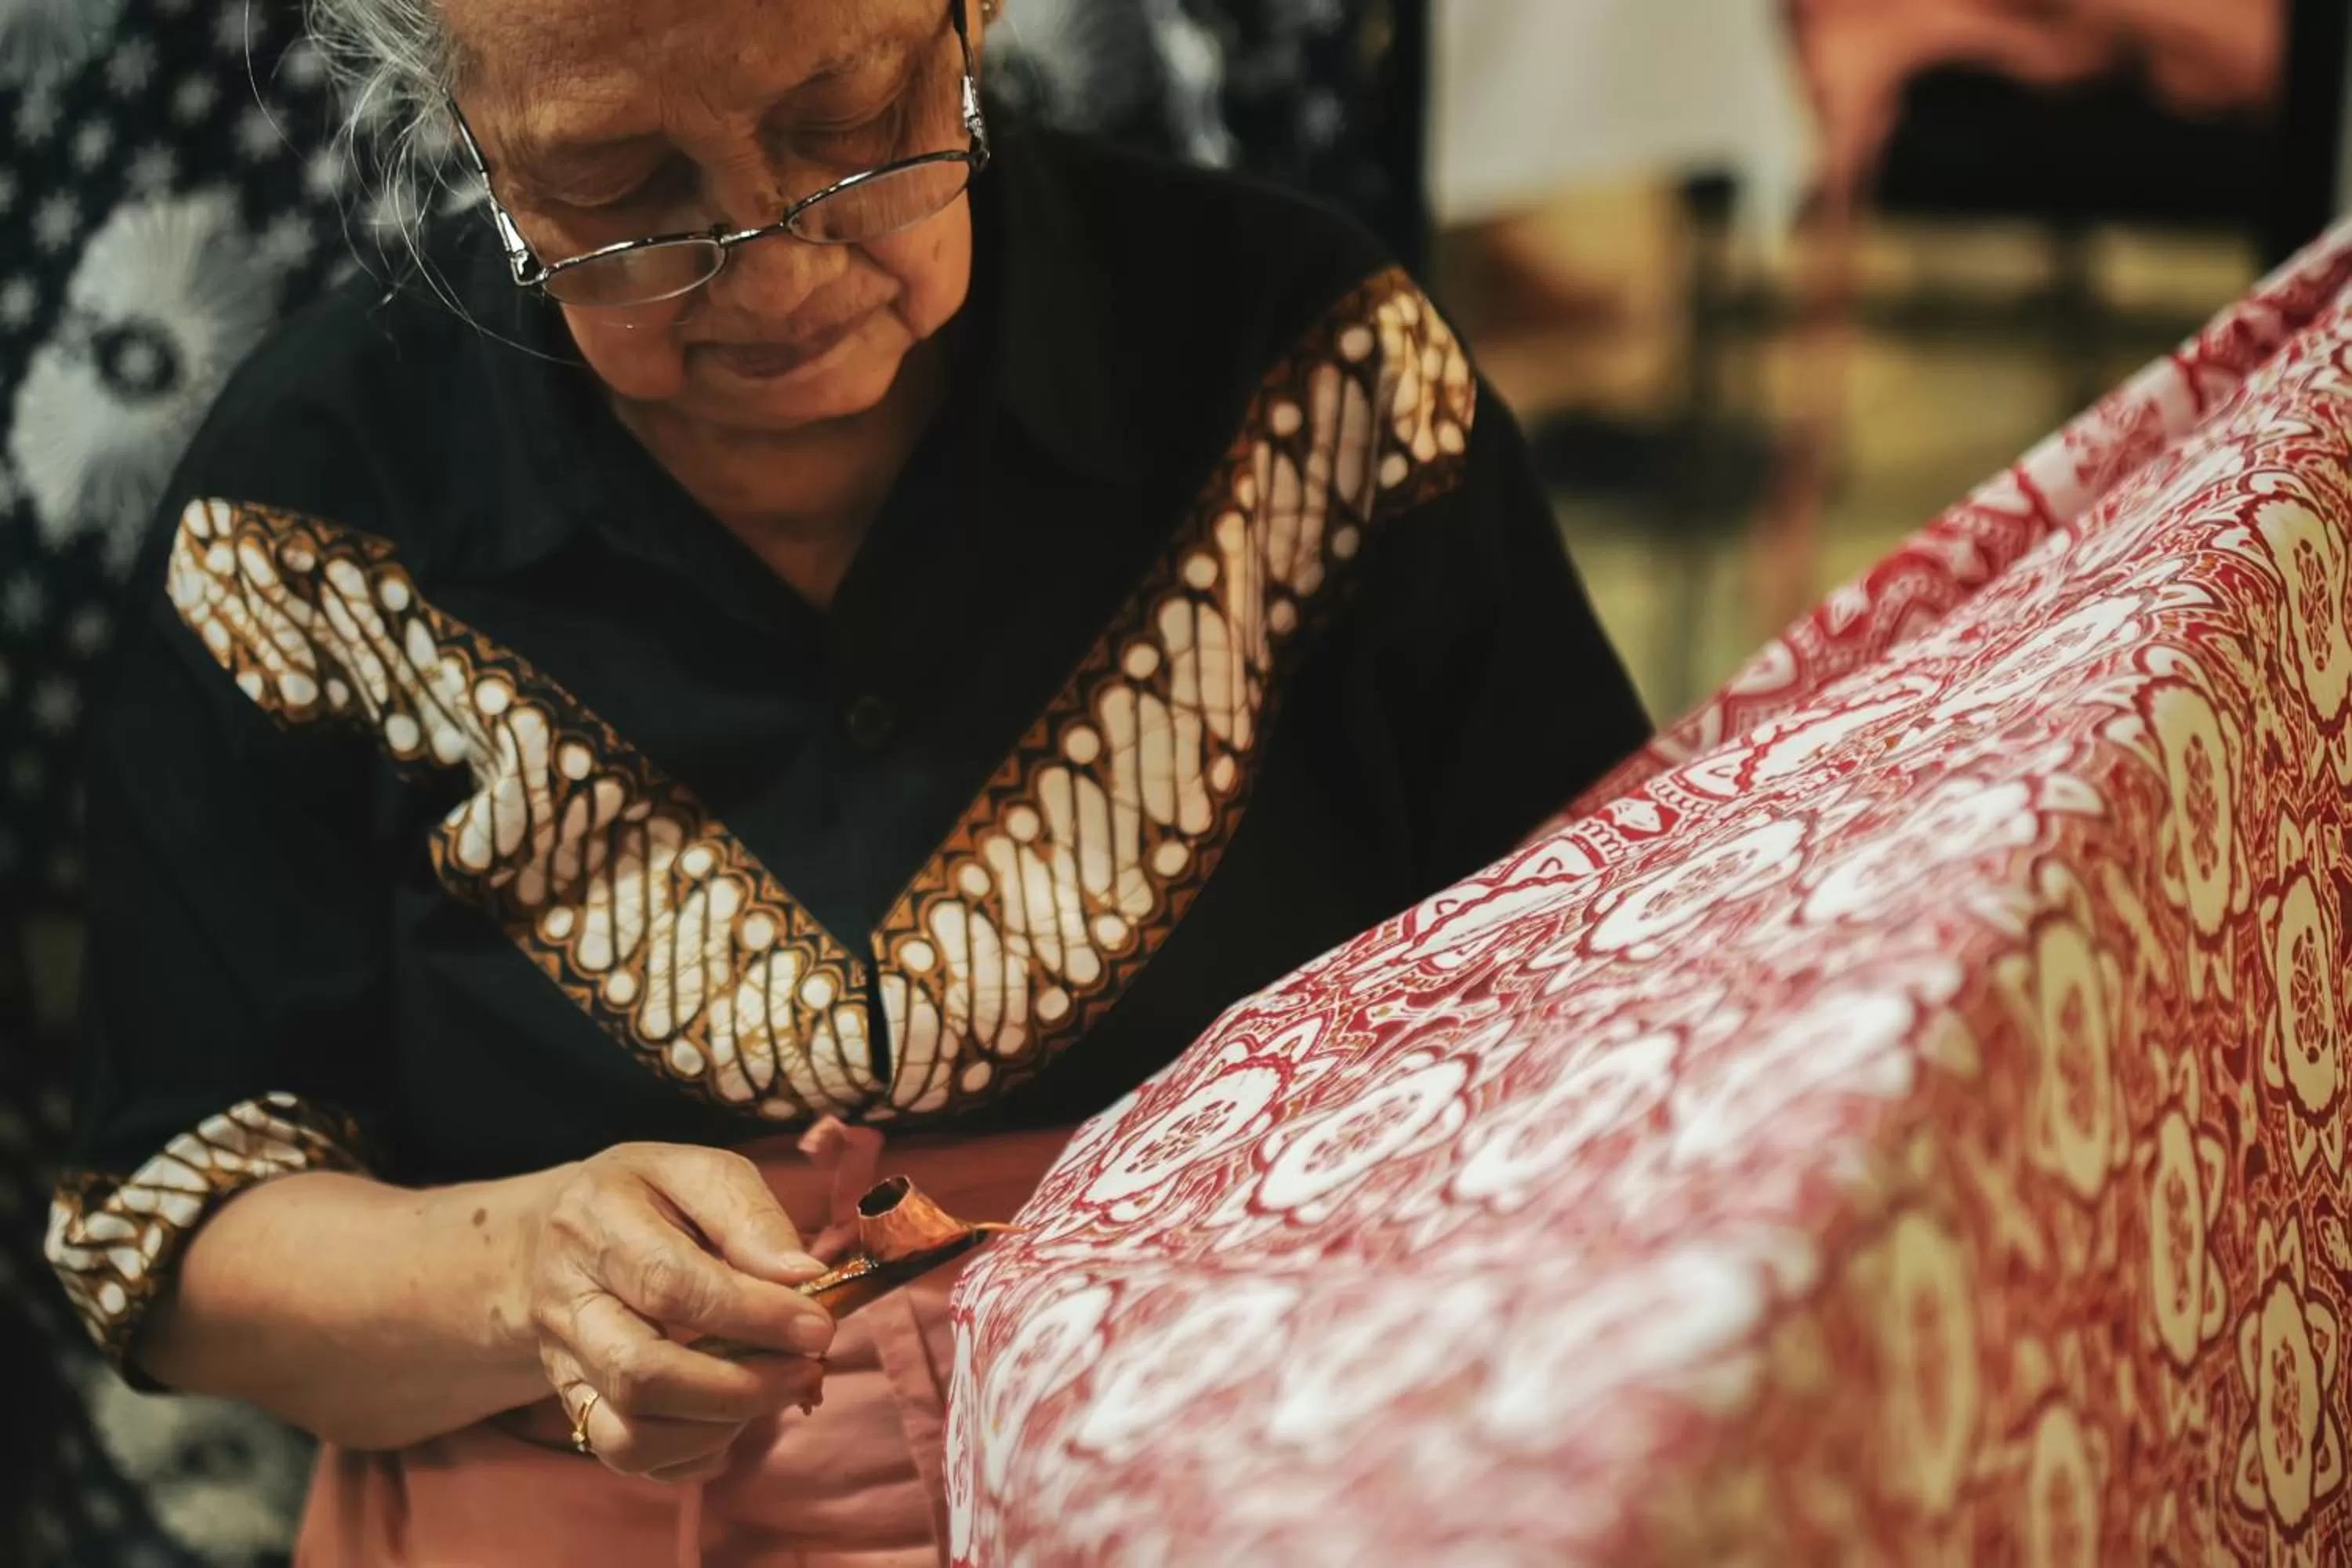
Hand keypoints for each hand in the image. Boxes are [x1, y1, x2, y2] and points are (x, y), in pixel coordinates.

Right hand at [519, 1143, 836, 1482]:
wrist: (563, 1233)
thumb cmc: (649, 1198)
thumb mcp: (699, 1173)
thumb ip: (749, 1216)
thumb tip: (803, 1277)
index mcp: (595, 1222)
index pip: (669, 1284)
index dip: (752, 1315)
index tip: (817, 1327)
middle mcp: (566, 1301)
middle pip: (641, 1374)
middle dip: (740, 1387)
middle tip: (808, 1371)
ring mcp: (564, 1362)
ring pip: (629, 1434)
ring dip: (720, 1425)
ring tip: (775, 1389)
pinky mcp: (575, 1405)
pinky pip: (630, 1456)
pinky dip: (695, 1450)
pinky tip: (734, 1412)